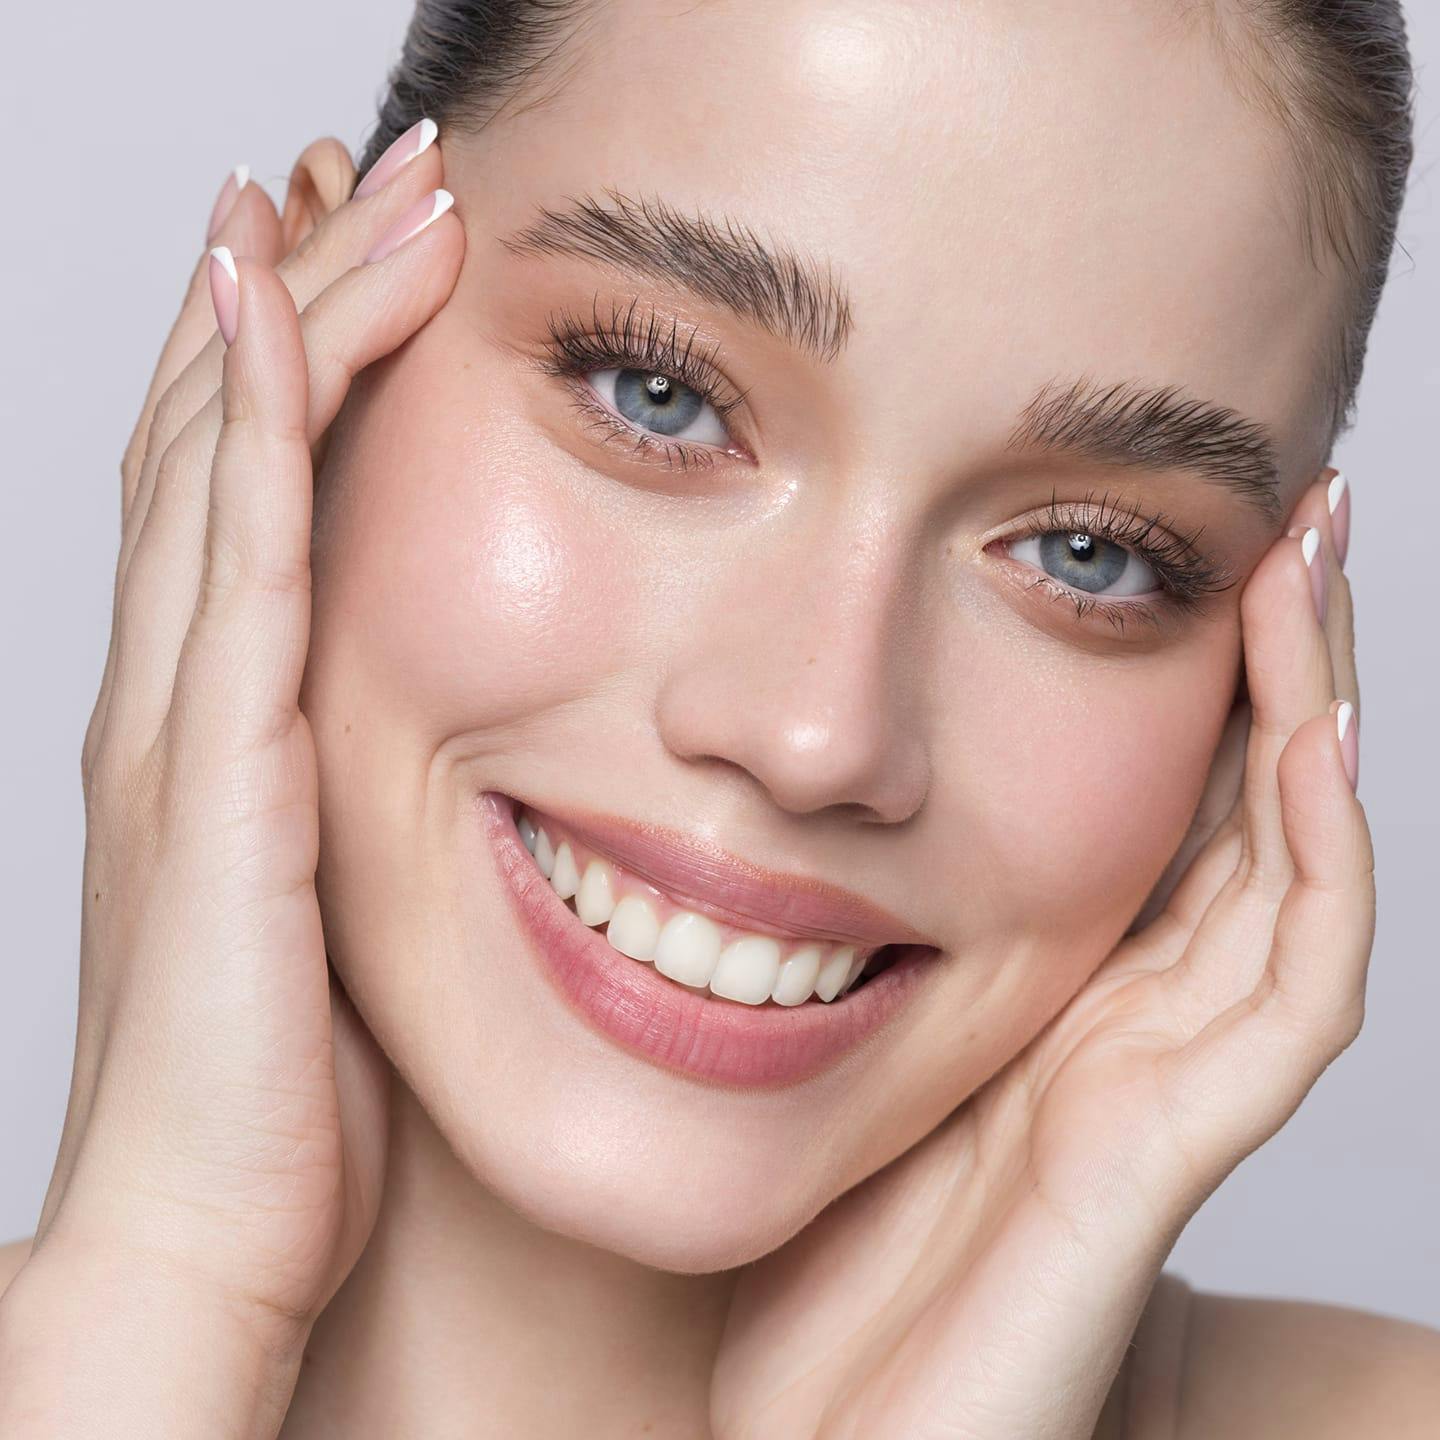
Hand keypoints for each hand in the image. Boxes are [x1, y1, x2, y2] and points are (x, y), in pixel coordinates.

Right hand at [1, 128, 462, 1429]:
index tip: (378, 251)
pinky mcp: (208, 769)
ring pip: (226, 455)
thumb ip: (403, 813)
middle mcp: (187, 692)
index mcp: (236, 721)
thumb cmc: (302, 1094)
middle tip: (365, 162)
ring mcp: (182, 718)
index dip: (308, 356)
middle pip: (238, 433)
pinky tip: (276, 296)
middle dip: (299, 284)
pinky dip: (254, 417)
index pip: (264, 487)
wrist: (220, 1228)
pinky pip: (236, 553)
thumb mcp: (368, 908)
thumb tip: (505, 765)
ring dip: (288, 306)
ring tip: (346, 179)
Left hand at [712, 476, 1368, 1439]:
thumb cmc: (823, 1261)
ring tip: (1310, 572)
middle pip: (1239, 808)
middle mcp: (1124, 1020)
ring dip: (1311, 717)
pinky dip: (1317, 863)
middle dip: (1274, 659)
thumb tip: (765, 812)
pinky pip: (1284, 990)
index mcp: (1051, 990)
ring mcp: (1155, 1083)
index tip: (1185, 539)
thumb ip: (844, 951)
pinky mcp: (1155, 1154)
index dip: (1191, 675)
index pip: (1151, 800)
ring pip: (1285, 868)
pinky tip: (1312, 747)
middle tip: (1291, 512)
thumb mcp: (826, 1059)